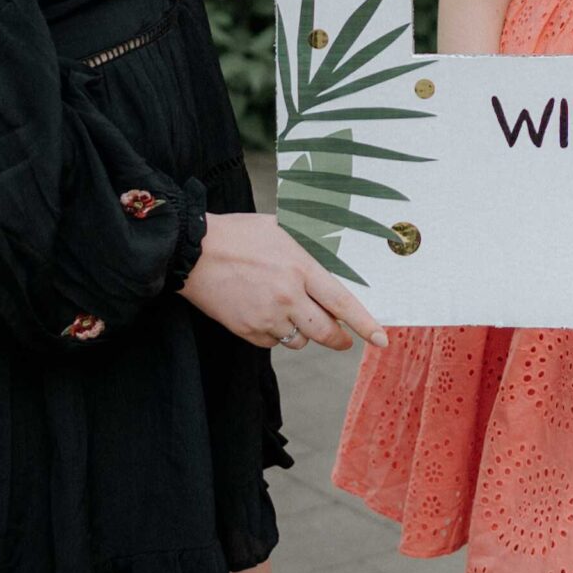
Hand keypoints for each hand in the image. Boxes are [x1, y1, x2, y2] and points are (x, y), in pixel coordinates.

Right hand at [181, 211, 385, 351]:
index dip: (365, 324)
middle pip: (325, 332)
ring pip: (299, 340)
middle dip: (339, 339)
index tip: (381, 338)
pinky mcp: (246, 331)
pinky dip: (276, 335)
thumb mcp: (277, 229)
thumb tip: (322, 255)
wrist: (191, 251)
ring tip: (291, 312)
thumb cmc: (234, 235)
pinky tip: (266, 314)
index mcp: (300, 268)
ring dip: (303, 332)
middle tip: (343, 338)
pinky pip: (272, 343)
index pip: (342, 303)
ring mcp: (266, 317)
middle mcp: (287, 297)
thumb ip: (303, 248)